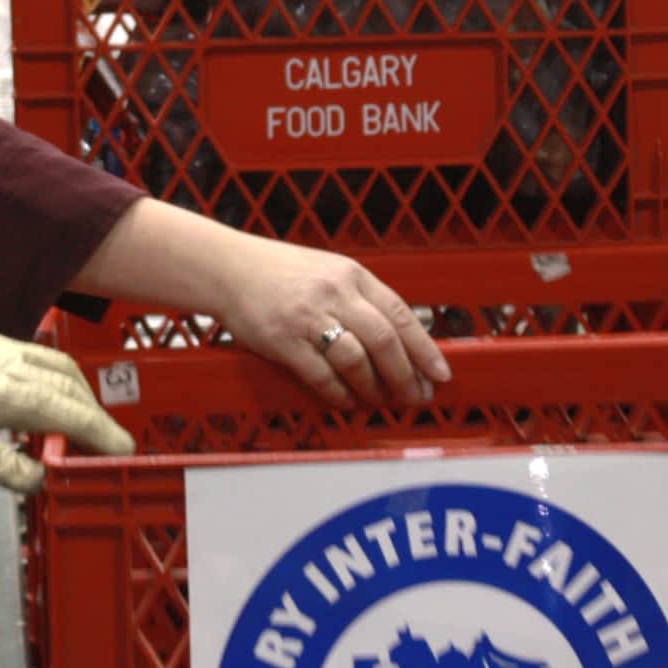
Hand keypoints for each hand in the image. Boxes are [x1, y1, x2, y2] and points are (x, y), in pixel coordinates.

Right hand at [0, 316, 134, 496]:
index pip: (51, 363)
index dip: (79, 389)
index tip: (93, 408)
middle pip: (61, 384)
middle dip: (96, 414)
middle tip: (118, 441)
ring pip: (48, 406)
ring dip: (86, 427)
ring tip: (107, 450)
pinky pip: (1, 455)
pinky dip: (26, 469)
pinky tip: (37, 478)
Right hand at [209, 241, 448, 411]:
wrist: (228, 267)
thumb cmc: (279, 271)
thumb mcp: (328, 270)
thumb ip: (361, 298)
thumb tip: (397, 337)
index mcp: (352, 275)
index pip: (401, 314)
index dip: (425, 348)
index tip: (440, 373)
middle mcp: (334, 294)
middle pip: (385, 340)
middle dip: (406, 375)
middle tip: (416, 397)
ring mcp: (308, 317)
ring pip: (356, 359)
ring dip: (374, 387)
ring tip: (380, 400)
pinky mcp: (283, 340)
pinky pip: (321, 374)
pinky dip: (339, 392)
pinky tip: (347, 400)